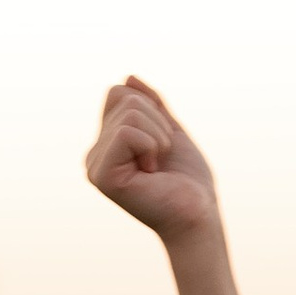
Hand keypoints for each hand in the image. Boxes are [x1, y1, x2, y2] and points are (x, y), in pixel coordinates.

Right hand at [85, 78, 224, 247]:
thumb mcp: (171, 132)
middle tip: (162, 159)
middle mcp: (95, 154)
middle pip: (124, 99)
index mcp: (108, 143)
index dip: (151, 110)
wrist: (200, 217)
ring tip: (158, 167)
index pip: (118, 93)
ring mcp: (96, 165)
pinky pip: (127, 132)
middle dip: (158, 124)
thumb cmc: (190, 183)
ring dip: (159, 137)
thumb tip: (128, 77)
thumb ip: (152, 106)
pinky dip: (152, 146)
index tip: (162, 144)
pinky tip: (152, 172)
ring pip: (130, 113)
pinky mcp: (102, 176)